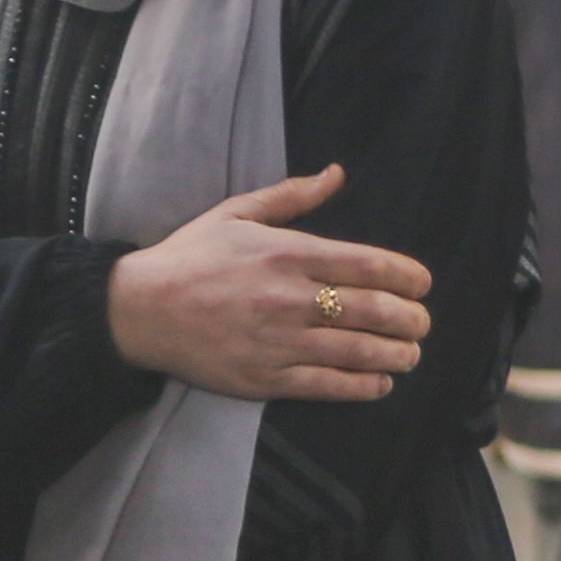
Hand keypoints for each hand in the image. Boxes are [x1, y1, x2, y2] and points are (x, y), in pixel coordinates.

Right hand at [105, 171, 434, 403]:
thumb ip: (292, 196)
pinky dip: (361, 386)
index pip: (368, 265)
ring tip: (411, 354)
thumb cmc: (190, 257)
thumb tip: (337, 174)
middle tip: (422, 323)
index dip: (407, 277)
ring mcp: (279, 342)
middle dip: (409, 318)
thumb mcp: (237, 212)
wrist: (138, 309)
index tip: (422, 284)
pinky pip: (325, 386)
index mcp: (288, 253)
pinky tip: (381, 383)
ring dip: (395, 354)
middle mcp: (290, 298)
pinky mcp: (264, 379)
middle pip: (372, 310)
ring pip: (356, 351)